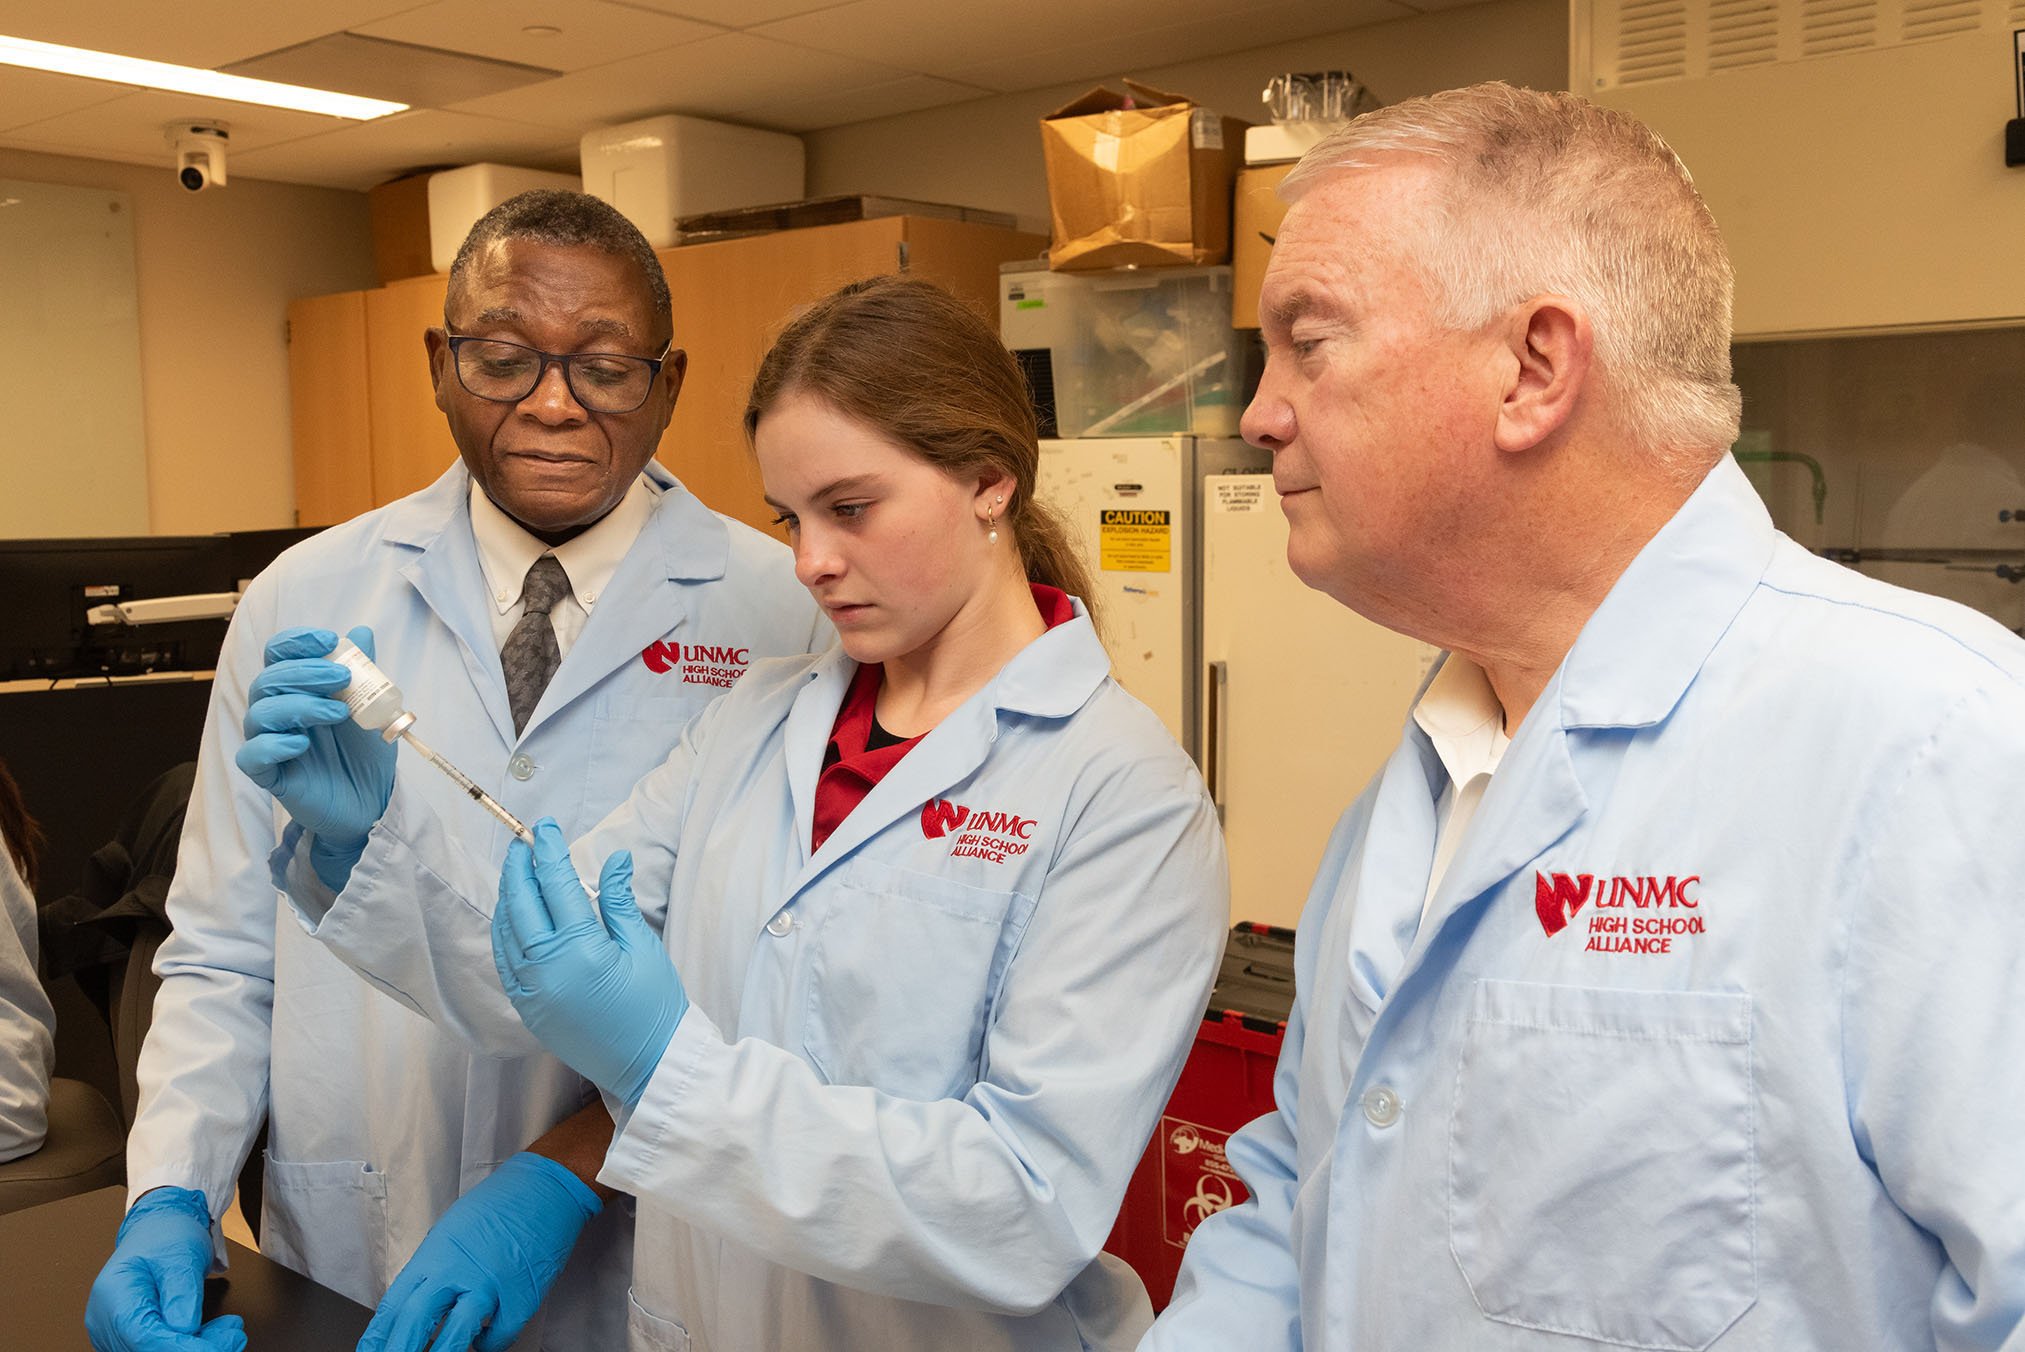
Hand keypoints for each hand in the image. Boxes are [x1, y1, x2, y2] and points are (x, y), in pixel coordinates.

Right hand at [85, 1187, 246, 1351]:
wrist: (161, 1228)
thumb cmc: (167, 1235)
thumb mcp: (182, 1255)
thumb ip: (182, 1293)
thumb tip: (184, 1328)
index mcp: (114, 1296)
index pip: (144, 1337)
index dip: (181, 1348)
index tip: (217, 1346)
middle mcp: (107, 1321)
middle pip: (150, 1350)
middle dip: (197, 1347)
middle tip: (234, 1334)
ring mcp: (117, 1332)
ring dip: (197, 1347)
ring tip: (229, 1330)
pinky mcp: (132, 1337)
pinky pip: (159, 1348)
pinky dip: (189, 1346)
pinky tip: (213, 1334)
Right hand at [235, 625, 395, 889]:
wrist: (374, 801)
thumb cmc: (366, 753)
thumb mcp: (372, 709)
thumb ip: (364, 672)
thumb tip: (360, 632)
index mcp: (298, 691)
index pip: (278, 656)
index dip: (296, 643)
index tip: (327, 640)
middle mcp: (278, 714)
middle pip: (267, 680)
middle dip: (305, 672)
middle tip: (342, 678)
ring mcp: (271, 744)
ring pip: (259, 714)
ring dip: (299, 705)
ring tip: (338, 713)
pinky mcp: (270, 776)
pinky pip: (251, 756)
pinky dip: (273, 745)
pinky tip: (302, 743)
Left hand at [357, 1152, 600, 1351]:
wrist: (546, 1187)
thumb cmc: (501, 1205)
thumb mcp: (453, 1231)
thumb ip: (435, 1269)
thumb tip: (418, 1304)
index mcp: (435, 1253)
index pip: (394, 1304)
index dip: (378, 1336)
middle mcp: (458, 1269)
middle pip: (415, 1320)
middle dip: (399, 1350)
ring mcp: (490, 1283)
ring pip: (456, 1333)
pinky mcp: (522, 1295)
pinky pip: (500, 1335)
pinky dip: (490, 1345)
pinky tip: (484, 1342)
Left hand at [492, 821, 687, 1103]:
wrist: (649, 1066)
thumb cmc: (655, 1006)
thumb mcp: (643, 948)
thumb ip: (618, 901)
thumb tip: (614, 859)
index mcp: (581, 950)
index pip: (556, 885)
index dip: (549, 851)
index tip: (546, 827)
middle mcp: (547, 969)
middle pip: (521, 903)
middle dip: (520, 867)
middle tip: (525, 842)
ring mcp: (532, 991)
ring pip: (506, 930)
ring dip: (509, 896)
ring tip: (517, 871)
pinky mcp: (527, 1009)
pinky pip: (505, 960)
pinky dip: (504, 931)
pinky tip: (512, 914)